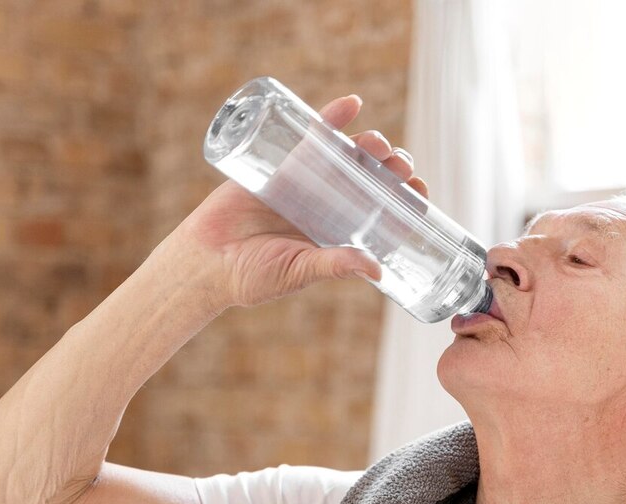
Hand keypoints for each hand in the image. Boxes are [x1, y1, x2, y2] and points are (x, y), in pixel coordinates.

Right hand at [166, 94, 429, 309]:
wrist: (204, 262)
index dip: (406, 201)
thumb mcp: (298, 272)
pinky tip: (352, 104)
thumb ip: (334, 266)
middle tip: (402, 167)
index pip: (383, 214)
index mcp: (339, 235)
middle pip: (371, 180)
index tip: (421, 194)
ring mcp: (307, 183)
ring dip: (370, 144)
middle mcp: (328, 207)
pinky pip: (311, 135)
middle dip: (392, 170)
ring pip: (347, 156)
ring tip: (380, 145)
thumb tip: (376, 269)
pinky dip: (332, 117)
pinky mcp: (282, 163)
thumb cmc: (252, 278)